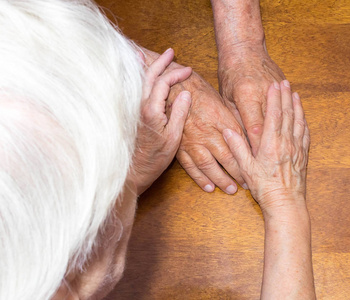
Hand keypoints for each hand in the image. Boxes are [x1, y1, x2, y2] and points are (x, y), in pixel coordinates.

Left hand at [130, 49, 191, 194]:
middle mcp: (139, 107)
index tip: (188, 70)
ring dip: (145, 67)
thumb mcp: (174, 138)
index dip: (176, 74)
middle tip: (170, 52)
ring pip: (138, 81)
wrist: (134, 172)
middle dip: (160, 62)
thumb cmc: (155, 158)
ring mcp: (133, 110)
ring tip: (144, 53)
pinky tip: (135, 74)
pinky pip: (134, 90)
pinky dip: (137, 78)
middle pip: (149, 76)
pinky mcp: (131, 115)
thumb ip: (179, 113)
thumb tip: (186, 94)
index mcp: (151, 111)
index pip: (164, 83)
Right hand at [170, 72, 247, 193]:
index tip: (257, 168)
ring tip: (231, 190)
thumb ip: (234, 122)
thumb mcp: (222, 103)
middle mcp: (208, 132)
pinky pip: (190, 166)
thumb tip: (249, 138)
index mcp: (221, 120)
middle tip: (247, 185)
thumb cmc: (201, 94)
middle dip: (238, 173)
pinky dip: (200, 178)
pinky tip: (208, 187)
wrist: (174, 88)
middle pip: (227, 157)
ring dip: (221, 180)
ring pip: (209, 165)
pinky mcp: (179, 146)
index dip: (249, 157)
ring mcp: (192, 140)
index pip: (239, 143)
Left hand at [218, 45, 285, 155]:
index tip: (257, 163)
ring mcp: (277, 89)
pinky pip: (289, 106)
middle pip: (271, 126)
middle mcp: (264, 93)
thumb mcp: (226, 97)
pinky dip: (292, 120)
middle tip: (274, 164)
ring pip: (283, 116)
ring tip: (289, 152)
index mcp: (247, 96)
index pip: (254, 129)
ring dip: (285, 134)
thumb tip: (239, 143)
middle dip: (272, 146)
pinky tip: (293, 134)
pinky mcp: (284, 86)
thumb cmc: (230, 73)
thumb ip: (233, 119)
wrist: (245, 48)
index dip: (256, 148)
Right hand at [222, 80, 309, 214]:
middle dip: (286, 97)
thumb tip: (229, 132)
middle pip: (287, 115)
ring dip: (297, 107)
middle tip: (285, 82)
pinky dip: (304, 122)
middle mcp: (286, 144)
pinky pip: (305, 135)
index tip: (274, 85)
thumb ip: (238, 148)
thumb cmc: (265, 189)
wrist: (286, 205)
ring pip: (298, 122)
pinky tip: (303, 118)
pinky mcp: (303, 156)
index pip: (273, 115)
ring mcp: (297, 149)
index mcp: (272, 145)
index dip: (274, 99)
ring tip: (295, 94)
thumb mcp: (247, 169)